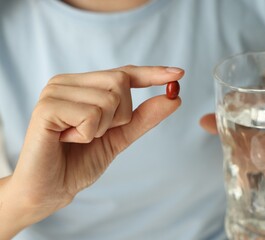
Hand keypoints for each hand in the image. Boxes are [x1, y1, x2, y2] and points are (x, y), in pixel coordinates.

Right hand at [1, 65, 183, 234]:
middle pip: (120, 82)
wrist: (50, 189)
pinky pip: (91, 114)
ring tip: (78, 138)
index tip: (178, 73)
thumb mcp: (119, 136)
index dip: (152, 73)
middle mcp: (68, 82)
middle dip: (120, 115)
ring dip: (102, 128)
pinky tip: (67, 140)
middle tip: (94, 133)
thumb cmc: (81, 161)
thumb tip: (173, 98)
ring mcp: (55, 92)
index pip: (124, 73)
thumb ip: (144, 117)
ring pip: (109, 99)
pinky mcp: (47, 107)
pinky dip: (88, 134)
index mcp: (83, 86)